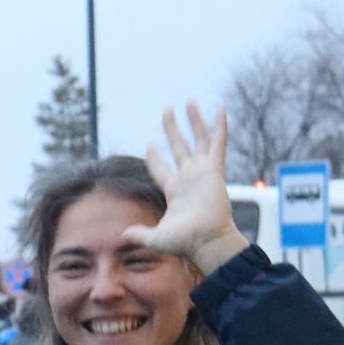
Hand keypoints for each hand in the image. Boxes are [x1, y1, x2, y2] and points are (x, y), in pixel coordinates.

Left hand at [123, 102, 249, 277]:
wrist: (205, 242)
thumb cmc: (184, 242)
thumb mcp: (155, 238)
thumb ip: (139, 233)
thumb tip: (123, 235)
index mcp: (175, 191)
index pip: (161, 168)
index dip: (155, 156)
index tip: (150, 144)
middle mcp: (189, 179)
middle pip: (179, 147)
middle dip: (172, 129)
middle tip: (167, 110)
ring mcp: (203, 173)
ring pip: (198, 140)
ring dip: (194, 121)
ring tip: (188, 102)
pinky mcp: (215, 172)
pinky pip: (218, 145)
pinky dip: (220, 128)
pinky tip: (220, 110)